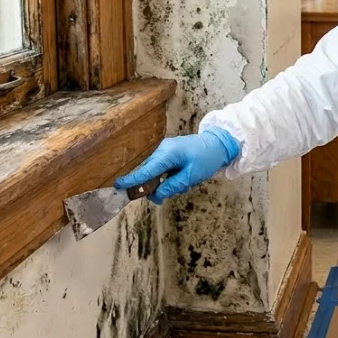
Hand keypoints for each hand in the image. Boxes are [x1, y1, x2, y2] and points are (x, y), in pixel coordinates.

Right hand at [113, 128, 239, 204]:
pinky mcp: (170, 154)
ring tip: (187, 182)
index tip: (118, 186)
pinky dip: (172, 178)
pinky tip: (185, 178)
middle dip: (157, 187)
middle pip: (150, 174)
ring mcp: (166, 152)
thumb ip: (173, 186)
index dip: (132, 180)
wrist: (220, 143)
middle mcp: (163, 151)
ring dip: (169, 183)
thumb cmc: (207, 157)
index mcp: (167, 154)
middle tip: (171, 193)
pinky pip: (164, 170)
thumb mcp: (192, 175)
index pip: (146, 170)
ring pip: (158, 174)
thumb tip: (157, 194)